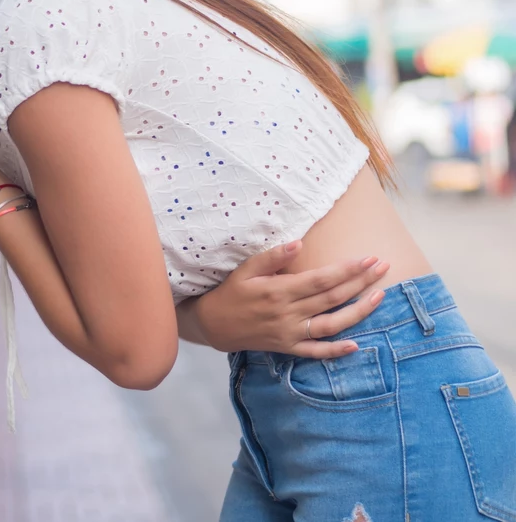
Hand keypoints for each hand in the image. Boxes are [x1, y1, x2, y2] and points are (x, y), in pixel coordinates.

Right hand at [193, 241, 389, 357]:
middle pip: (332, 297)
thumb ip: (272, 257)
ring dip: (358, 312)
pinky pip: (315, 352)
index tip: (368, 258)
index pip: (321, 279)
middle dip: (360, 281)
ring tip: (379, 297)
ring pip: (331, 324)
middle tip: (382, 267)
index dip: (347, 269)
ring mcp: (289, 333)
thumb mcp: (246, 270)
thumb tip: (298, 243)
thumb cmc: (231, 292)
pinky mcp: (287, 347)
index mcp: (278, 291)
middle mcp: (287, 313)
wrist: (213, 325)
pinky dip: (335, 351)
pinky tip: (356, 345)